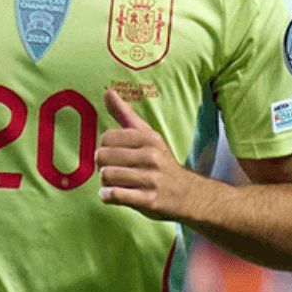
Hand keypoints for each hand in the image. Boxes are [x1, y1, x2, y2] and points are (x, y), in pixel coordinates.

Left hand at [96, 89, 196, 220]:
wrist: (189, 194)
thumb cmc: (162, 164)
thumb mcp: (149, 136)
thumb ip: (125, 114)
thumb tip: (108, 91)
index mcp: (149, 138)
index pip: (107, 138)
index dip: (106, 149)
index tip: (116, 156)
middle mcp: (151, 156)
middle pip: (103, 157)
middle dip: (104, 166)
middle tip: (116, 171)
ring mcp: (151, 178)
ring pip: (106, 176)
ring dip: (105, 183)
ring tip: (116, 183)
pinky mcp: (149, 200)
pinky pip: (114, 195)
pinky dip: (108, 196)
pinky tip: (114, 195)